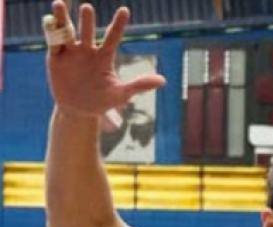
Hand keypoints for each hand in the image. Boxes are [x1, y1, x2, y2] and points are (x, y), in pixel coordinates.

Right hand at [45, 3, 165, 117]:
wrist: (79, 110)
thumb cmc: (103, 101)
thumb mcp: (121, 94)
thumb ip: (139, 85)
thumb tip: (163, 80)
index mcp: (104, 57)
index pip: (113, 37)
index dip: (118, 24)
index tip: (124, 10)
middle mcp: (87, 50)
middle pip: (88, 32)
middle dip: (87, 21)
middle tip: (87, 8)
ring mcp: (71, 53)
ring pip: (68, 32)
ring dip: (63, 19)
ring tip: (59, 4)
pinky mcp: (56, 57)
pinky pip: (53, 42)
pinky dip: (51, 33)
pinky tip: (49, 20)